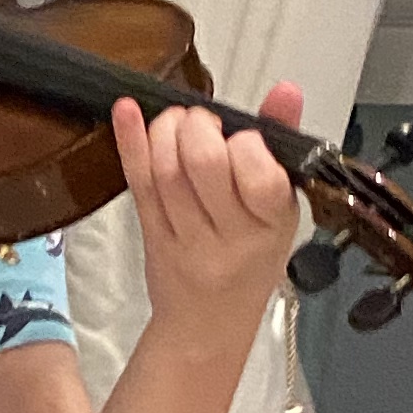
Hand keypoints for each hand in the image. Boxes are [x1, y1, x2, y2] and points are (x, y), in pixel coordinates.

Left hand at [114, 84, 304, 352]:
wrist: (208, 322)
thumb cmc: (250, 258)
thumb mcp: (281, 207)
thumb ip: (283, 143)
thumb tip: (286, 90)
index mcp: (272, 223)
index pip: (259, 177)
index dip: (247, 143)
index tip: (244, 138)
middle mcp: (229, 235)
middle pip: (204, 164)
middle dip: (199, 126)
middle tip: (203, 124)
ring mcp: (185, 238)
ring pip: (166, 172)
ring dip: (167, 130)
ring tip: (177, 122)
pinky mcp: (150, 234)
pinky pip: (138, 184)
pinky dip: (129, 142)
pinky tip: (127, 110)